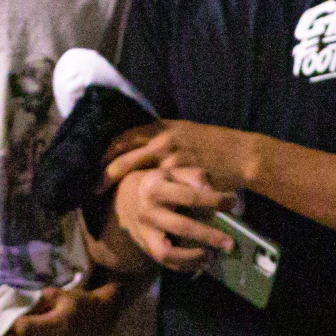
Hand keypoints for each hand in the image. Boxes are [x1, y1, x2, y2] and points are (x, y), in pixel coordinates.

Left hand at [103, 120, 260, 192]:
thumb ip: (163, 136)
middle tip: (92, 189)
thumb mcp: (185, 132)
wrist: (243, 155)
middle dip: (105, 175)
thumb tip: (142, 143)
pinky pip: (161, 190)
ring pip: (138, 176)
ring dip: (123, 189)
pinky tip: (142, 207)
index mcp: (161, 128)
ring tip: (111, 202)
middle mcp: (163, 142)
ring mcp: (172, 160)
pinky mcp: (183, 178)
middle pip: (123, 158)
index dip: (105, 152)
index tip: (93, 165)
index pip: (122, 138)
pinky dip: (149, 199)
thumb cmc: (215, 144)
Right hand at [111, 164, 238, 269]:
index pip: (189, 196)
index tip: (234, 203)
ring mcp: (144, 232)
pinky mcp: (146, 247)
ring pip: (167, 253)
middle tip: (230, 243)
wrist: (127, 199)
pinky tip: (203, 261)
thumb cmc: (162, 183)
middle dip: (208, 236)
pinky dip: (186, 265)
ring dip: (193, 258)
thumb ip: (196, 177)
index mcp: (155, 187)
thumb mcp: (175, 172)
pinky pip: (166, 263)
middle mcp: (148, 211)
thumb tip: (213, 192)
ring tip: (213, 256)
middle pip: (180, 227)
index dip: (214, 200)